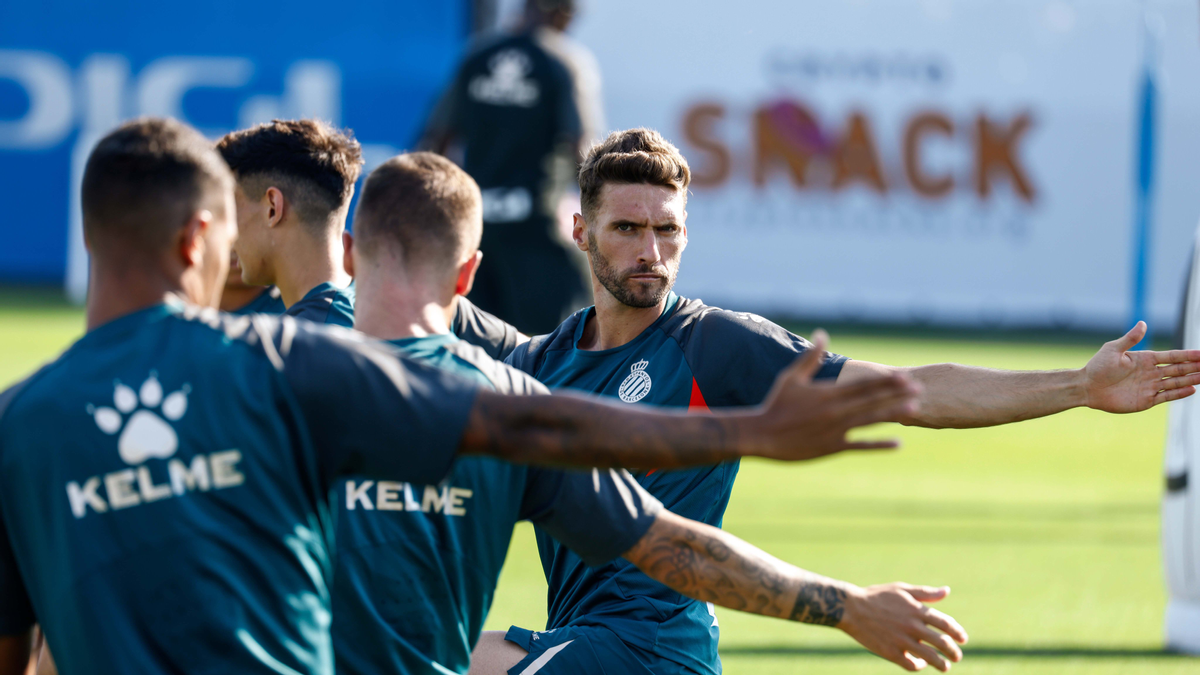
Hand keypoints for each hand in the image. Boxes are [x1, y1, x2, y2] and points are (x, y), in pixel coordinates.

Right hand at [748, 330, 919, 460]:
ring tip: (914, 409)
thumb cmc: (776, 403)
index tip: (905, 376)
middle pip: (872, 401)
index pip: (863, 385)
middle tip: (920, 389)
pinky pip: (860, 445)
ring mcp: (835, 430)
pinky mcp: (832, 447)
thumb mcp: (791, 377)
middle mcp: (836, 411)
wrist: (762, 434)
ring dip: (893, 414)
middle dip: (897, 394)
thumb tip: (822, 334)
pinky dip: (879, 444)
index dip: (886, 381)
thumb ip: (811, 357)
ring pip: (870, 421)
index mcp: (828, 393)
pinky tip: (897, 443)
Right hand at [839, 583, 967, 671]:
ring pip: (930, 657)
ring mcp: (901, 640)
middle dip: (953, 652)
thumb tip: (946, 591)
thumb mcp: (901, 589)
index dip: (957, 632)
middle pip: (942, 643)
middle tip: (957, 656)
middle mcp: (912, 626)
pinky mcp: (890, 652)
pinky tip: (921, 664)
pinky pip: (911, 665)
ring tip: (945, 667)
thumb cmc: (877, 596)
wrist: (850, 608)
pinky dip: (919, 666)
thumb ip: (925, 593)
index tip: (963, 639)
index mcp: (916, 610)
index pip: (946, 624)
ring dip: (942, 664)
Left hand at [1084, 322, 1199, 412]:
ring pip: (1175, 382)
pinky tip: (1192, 389)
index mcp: (1145, 359)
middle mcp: (1151, 373)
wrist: (1087, 388)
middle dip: (1194, 367)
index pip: (1172, 356)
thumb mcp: (1113, 349)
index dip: (1187, 355)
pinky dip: (1179, 394)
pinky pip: (1166, 396)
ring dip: (1191, 379)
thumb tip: (1143, 323)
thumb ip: (1130, 338)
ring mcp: (1150, 387)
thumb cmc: (1098, 367)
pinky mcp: (1146, 400)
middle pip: (1178, 369)